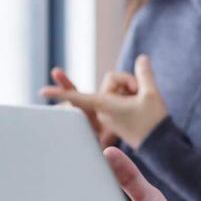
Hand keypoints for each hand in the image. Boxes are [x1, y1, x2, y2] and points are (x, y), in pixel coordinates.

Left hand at [39, 55, 165, 149]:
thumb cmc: (152, 121)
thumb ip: (144, 74)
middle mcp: (103, 108)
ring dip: (131, 88)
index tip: (41, 92)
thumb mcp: (151, 94)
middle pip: (112, 79)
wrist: (159, 142)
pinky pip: (121, 94)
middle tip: (139, 90)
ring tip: (142, 101)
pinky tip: (141, 102)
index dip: (60, 93)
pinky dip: (131, 93)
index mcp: (105, 106)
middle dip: (127, 81)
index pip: (77, 97)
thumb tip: (141, 58)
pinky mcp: (115, 113)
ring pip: (118, 86)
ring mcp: (109, 111)